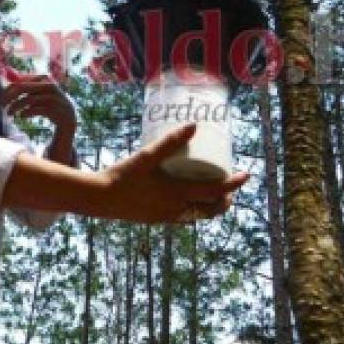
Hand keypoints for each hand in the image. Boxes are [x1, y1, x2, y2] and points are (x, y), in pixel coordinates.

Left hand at [0, 74, 77, 134]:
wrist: (68, 116)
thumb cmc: (48, 102)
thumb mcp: (37, 90)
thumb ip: (24, 82)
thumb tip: (8, 72)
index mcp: (43, 78)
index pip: (20, 81)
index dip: (8, 90)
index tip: (0, 99)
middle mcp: (48, 85)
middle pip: (23, 88)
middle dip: (10, 97)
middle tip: (2, 106)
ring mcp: (53, 97)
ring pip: (28, 100)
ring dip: (16, 107)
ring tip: (10, 114)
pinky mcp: (54, 109)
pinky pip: (35, 110)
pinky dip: (26, 113)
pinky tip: (22, 116)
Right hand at [100, 125, 248, 223]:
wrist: (99, 199)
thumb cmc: (123, 176)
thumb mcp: (147, 156)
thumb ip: (170, 142)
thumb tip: (194, 125)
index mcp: (177, 195)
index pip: (215, 192)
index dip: (233, 184)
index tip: (245, 174)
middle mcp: (176, 210)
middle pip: (211, 209)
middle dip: (225, 198)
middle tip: (229, 183)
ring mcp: (166, 217)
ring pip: (198, 215)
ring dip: (210, 205)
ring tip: (212, 190)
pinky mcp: (156, 219)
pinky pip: (183, 216)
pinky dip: (193, 208)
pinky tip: (186, 198)